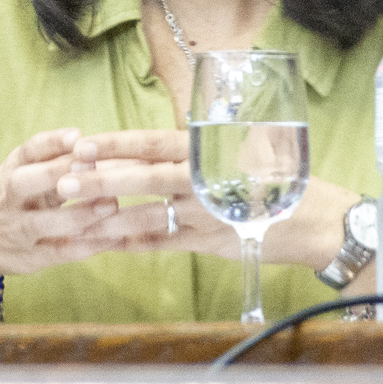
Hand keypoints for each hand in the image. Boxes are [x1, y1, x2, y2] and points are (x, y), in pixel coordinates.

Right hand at [0, 128, 119, 301]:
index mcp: (9, 171)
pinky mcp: (29, 258)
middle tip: (91, 164)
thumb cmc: (10, 199)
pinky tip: (110, 237)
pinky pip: (58, 252)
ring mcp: (16, 231)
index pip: (26, 151)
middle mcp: (8, 200)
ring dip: (78, 213)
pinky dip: (84, 246)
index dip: (51, 142)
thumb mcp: (20, 174)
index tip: (77, 135)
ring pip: (44, 222)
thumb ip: (52, 161)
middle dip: (56, 172)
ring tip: (110, 204)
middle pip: (25, 182)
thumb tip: (96, 144)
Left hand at [56, 128, 358, 272]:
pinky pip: (162, 244)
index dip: (118, 145)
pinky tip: (102, 244)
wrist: (318, 221)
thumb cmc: (284, 178)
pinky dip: (130, 243)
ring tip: (72, 217)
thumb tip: (174, 139)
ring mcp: (204, 217)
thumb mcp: (249, 149)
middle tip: (64, 178)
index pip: (154, 145)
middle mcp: (203, 184)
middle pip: (144, 179)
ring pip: (145, 217)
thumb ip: (209, 148)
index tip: (84, 142)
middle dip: (101, 178)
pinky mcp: (208, 244)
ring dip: (107, 217)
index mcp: (209, 153)